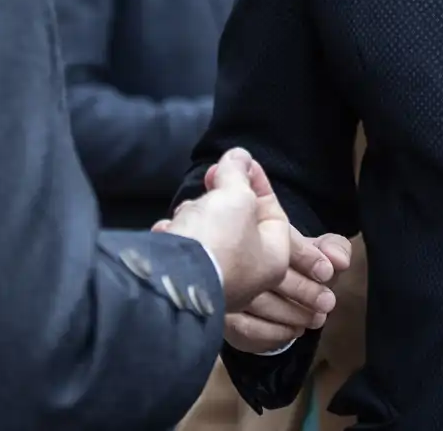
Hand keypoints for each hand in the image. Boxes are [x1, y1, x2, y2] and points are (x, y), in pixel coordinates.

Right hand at [157, 148, 289, 308]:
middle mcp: (248, 277)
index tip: (239, 162)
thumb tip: (239, 156)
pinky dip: (177, 237)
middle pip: (239, 223)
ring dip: (196, 215)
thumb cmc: (217, 240)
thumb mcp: (235, 194)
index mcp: (273, 259)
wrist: (172, 280)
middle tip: (211, 177)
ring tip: (187, 210)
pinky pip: (186, 252)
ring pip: (209, 236)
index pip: (273, 212)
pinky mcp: (188, 285)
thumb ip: (237, 172)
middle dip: (222, 196)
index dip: (255, 181)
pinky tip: (169, 231)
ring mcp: (217, 283)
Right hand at [222, 226, 351, 353]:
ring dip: (290, 316)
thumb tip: (339, 261)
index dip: (307, 259)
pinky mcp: (222, 314)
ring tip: (316, 319)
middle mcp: (235, 255)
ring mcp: (224, 286)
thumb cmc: (287, 260)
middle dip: (303, 292)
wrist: (255, 278)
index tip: (327, 274)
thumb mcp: (314, 249)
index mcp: (260, 229)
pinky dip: (273, 334)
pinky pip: (245, 328)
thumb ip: (332, 248)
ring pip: (255, 305)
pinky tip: (293, 332)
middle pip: (267, 276)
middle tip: (326, 304)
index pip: (280, 244)